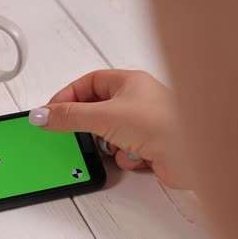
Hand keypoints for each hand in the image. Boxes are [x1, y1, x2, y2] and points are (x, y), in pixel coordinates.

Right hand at [29, 69, 180, 187]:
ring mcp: (145, 125)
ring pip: (110, 133)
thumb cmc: (161, 124)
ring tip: (120, 144)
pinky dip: (126, 156)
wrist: (194, 154)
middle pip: (98, 110)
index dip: (68, 96)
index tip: (51, 112)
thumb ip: (69, 116)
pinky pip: (124, 151)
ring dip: (110, 143)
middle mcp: (138, 101)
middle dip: (90, 124)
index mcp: (130, 82)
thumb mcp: (103, 116)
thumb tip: (42, 115)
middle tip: (79, 131)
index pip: (89, 83)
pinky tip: (139, 156)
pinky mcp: (150, 147)